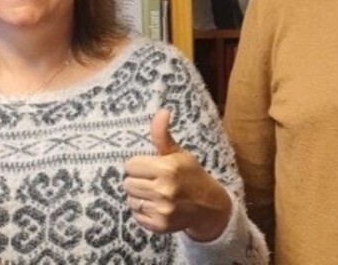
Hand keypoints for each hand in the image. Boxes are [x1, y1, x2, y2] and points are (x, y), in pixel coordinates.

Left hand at [124, 108, 233, 240]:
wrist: (209, 206)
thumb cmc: (191, 175)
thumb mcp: (179, 153)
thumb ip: (162, 135)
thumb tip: (161, 111)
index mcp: (167, 168)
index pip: (130, 165)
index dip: (139, 165)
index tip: (151, 167)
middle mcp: (164, 190)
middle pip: (128, 183)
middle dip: (138, 181)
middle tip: (153, 181)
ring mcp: (162, 209)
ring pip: (131, 199)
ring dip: (140, 196)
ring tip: (155, 194)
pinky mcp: (160, 225)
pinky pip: (136, 215)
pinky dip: (143, 211)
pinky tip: (157, 206)